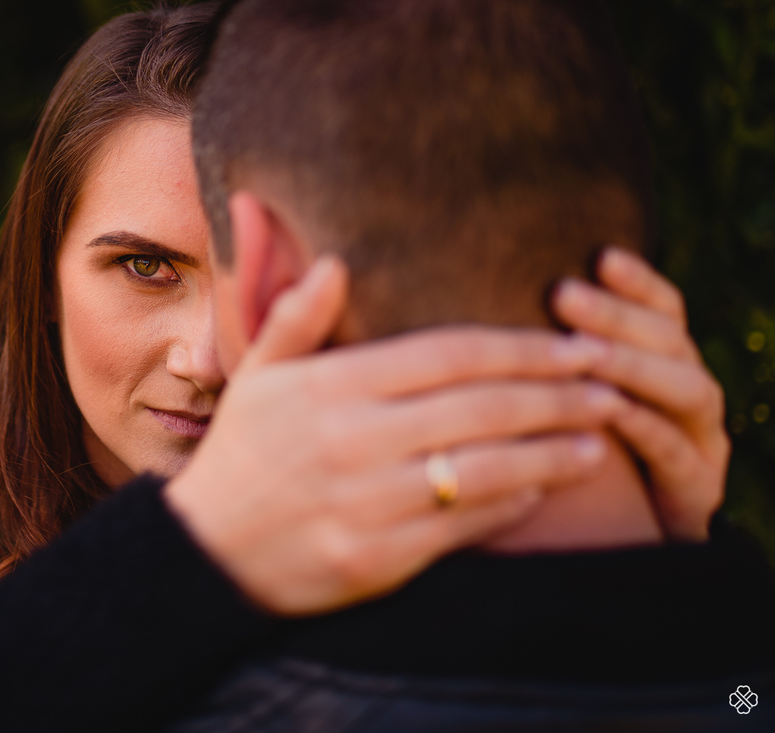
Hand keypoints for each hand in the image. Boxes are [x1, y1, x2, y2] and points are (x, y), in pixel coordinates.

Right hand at [165, 256, 624, 615]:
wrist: (207, 554)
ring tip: (597, 439)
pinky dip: (510, 506)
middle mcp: (351, 440)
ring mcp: (365, 503)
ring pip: (483, 470)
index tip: (574, 343)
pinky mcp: (376, 558)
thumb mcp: (254, 377)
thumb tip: (336, 260)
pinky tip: (542, 489)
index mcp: (328, 387)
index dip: (521, 347)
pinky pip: (462, 527)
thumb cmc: (241, 455)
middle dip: (557, 395)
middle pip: (480, 408)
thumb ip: (293, 317)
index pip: (447, 355)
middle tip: (610, 385)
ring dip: (551, 453)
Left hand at [552, 246, 728, 541]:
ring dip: (633, 365)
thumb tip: (475, 312)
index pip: (663, 310)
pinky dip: (645, 427)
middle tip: (563, 294)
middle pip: (670, 338)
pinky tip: (611, 412)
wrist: (619, 544)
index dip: (637, 282)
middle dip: (618, 314)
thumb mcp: (562, 401)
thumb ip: (540, 360)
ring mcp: (699, 440)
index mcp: (663, 365)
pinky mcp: (696, 489)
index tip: (600, 254)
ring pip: (686, 387)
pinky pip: (677, 451)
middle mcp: (687, 394)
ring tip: (584, 351)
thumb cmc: (576, 457)